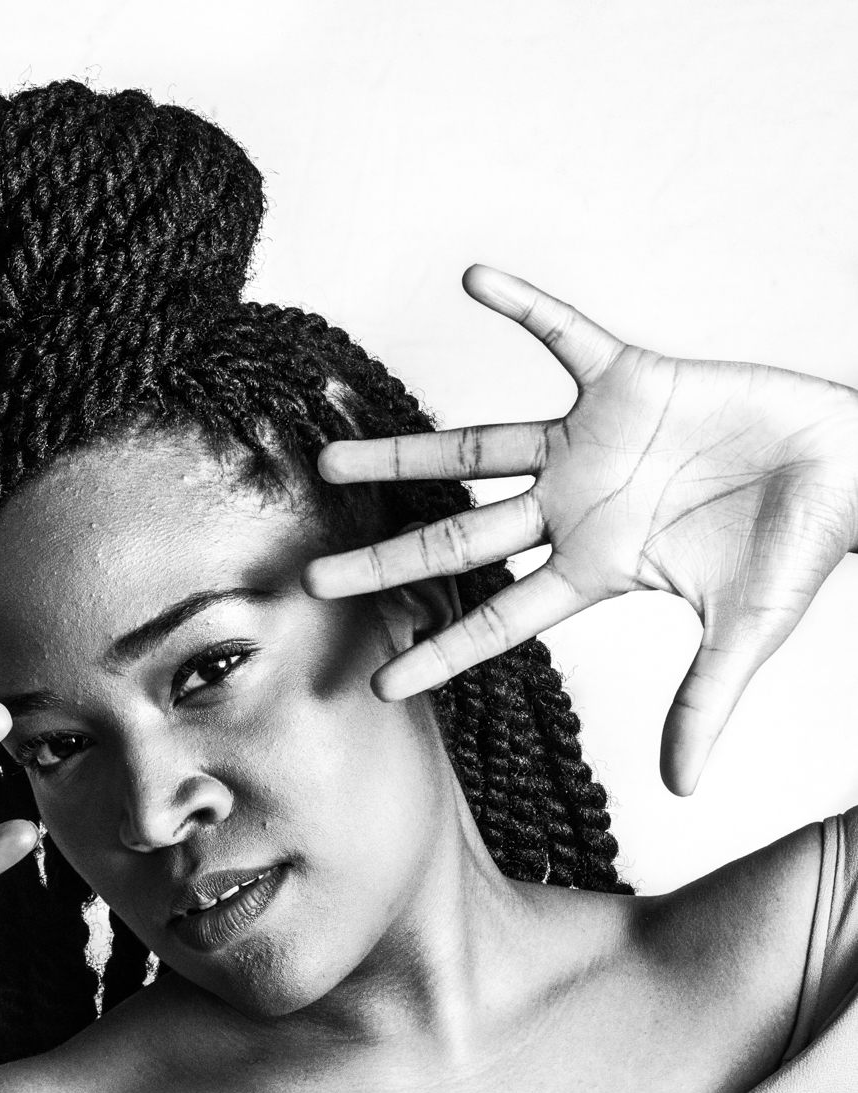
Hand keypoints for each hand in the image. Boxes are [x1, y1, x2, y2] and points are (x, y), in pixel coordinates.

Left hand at [304, 266, 857, 793]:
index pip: (500, 619)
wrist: (848, 471)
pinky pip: (565, 334)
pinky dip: (525, 306)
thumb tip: (681, 789)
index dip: (441, 650)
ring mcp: (594, 444)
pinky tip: (472, 279)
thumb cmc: (801, 550)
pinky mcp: (630, 379)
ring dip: (404, 452)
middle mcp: (575, 509)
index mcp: (595, 569)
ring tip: (332, 457)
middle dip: (386, 558)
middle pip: (457, 537)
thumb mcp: (745, 636)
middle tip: (313, 577)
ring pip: (475, 447)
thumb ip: (702, 705)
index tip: (379, 681)